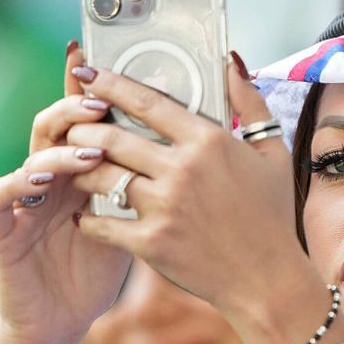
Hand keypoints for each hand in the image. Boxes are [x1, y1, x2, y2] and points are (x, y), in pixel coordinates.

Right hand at [0, 43, 131, 343]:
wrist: (59, 321)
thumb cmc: (95, 272)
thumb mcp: (128, 225)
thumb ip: (147, 189)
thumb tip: (194, 158)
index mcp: (78, 173)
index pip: (85, 125)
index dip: (95, 96)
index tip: (116, 70)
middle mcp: (46, 179)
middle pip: (55, 128)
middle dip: (77, 112)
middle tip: (102, 105)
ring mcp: (21, 201)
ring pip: (31, 157)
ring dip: (60, 151)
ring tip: (89, 152)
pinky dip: (16, 183)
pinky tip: (39, 180)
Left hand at [66, 58, 322, 335]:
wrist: (269, 282)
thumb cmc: (273, 219)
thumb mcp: (273, 155)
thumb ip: (250, 104)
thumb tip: (232, 61)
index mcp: (208, 142)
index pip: (144, 101)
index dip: (108, 83)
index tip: (86, 75)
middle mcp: (181, 170)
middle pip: (111, 135)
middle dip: (81, 126)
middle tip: (70, 124)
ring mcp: (164, 207)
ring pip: (101, 174)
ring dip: (79, 167)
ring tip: (71, 164)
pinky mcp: (152, 243)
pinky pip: (102, 222)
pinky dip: (87, 218)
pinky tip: (83, 214)